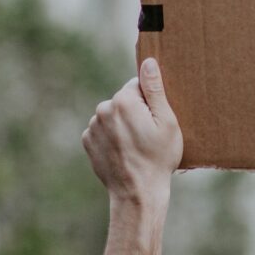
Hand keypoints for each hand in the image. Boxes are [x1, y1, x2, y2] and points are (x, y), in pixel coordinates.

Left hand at [82, 58, 181, 254]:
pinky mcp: (87, 141)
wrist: (137, 192)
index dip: (151, 101)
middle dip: (136, 111)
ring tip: (137, 145)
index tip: (156, 120)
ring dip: (124, 123)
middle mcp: (103, 110)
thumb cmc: (158, 157)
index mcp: (123, 101)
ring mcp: (92, 127)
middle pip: (125, 100)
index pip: (139, 85)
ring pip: (113, 115)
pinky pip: (103, 129)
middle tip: (149, 134)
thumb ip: (155, 89)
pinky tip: (124, 150)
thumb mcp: (167, 121)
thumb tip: (148, 62)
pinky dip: (113, 136)